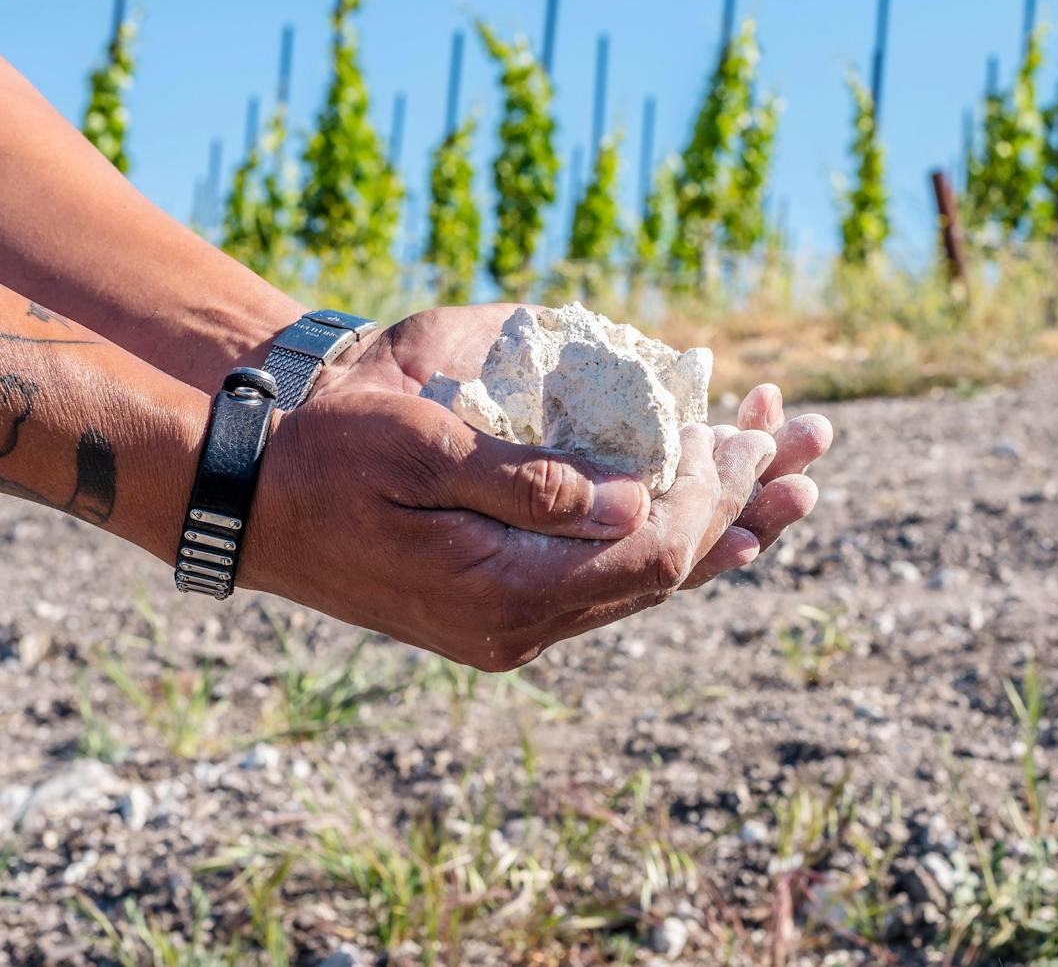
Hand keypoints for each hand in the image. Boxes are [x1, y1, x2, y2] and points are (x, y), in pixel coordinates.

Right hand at [244, 383, 778, 668]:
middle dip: (739, 505)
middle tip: (806, 445)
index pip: (650, 552)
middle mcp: (520, 627)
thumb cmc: (330, 457)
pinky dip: (662, 543)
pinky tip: (709, 521)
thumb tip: (640, 500)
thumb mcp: (425, 451)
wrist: (251, 503)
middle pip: (664, 573)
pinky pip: (606, 581)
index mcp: (504, 593)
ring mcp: (511, 627)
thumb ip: (534, 482)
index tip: (746, 430)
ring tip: (787, 481)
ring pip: (642, 581)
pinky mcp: (501, 610)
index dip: (710, 493)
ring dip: (714, 524)